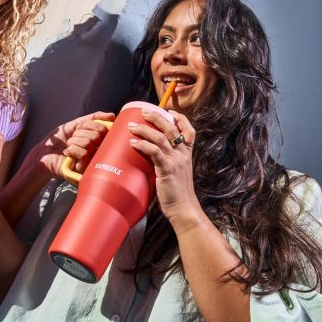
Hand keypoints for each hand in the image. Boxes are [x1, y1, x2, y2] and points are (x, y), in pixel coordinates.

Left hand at [34, 111, 115, 177]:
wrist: (44, 152)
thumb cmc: (60, 139)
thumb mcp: (76, 124)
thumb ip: (93, 119)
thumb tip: (112, 116)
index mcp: (98, 140)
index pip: (103, 127)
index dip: (89, 125)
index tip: (79, 128)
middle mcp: (97, 150)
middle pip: (96, 135)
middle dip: (79, 133)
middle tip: (72, 139)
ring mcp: (92, 161)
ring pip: (89, 143)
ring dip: (74, 141)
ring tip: (68, 146)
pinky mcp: (85, 169)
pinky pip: (84, 153)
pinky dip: (72, 150)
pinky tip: (67, 153)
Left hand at [127, 109, 201, 226]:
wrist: (184, 209)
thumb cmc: (177, 194)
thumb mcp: (177, 174)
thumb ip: (167, 164)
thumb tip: (150, 158)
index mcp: (187, 155)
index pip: (189, 131)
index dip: (181, 119)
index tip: (169, 112)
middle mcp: (183, 155)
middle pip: (171, 129)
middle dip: (157, 118)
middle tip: (144, 112)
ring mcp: (176, 161)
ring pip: (161, 138)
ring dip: (145, 129)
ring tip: (132, 126)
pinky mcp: (167, 169)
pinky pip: (154, 152)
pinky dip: (143, 145)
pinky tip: (133, 142)